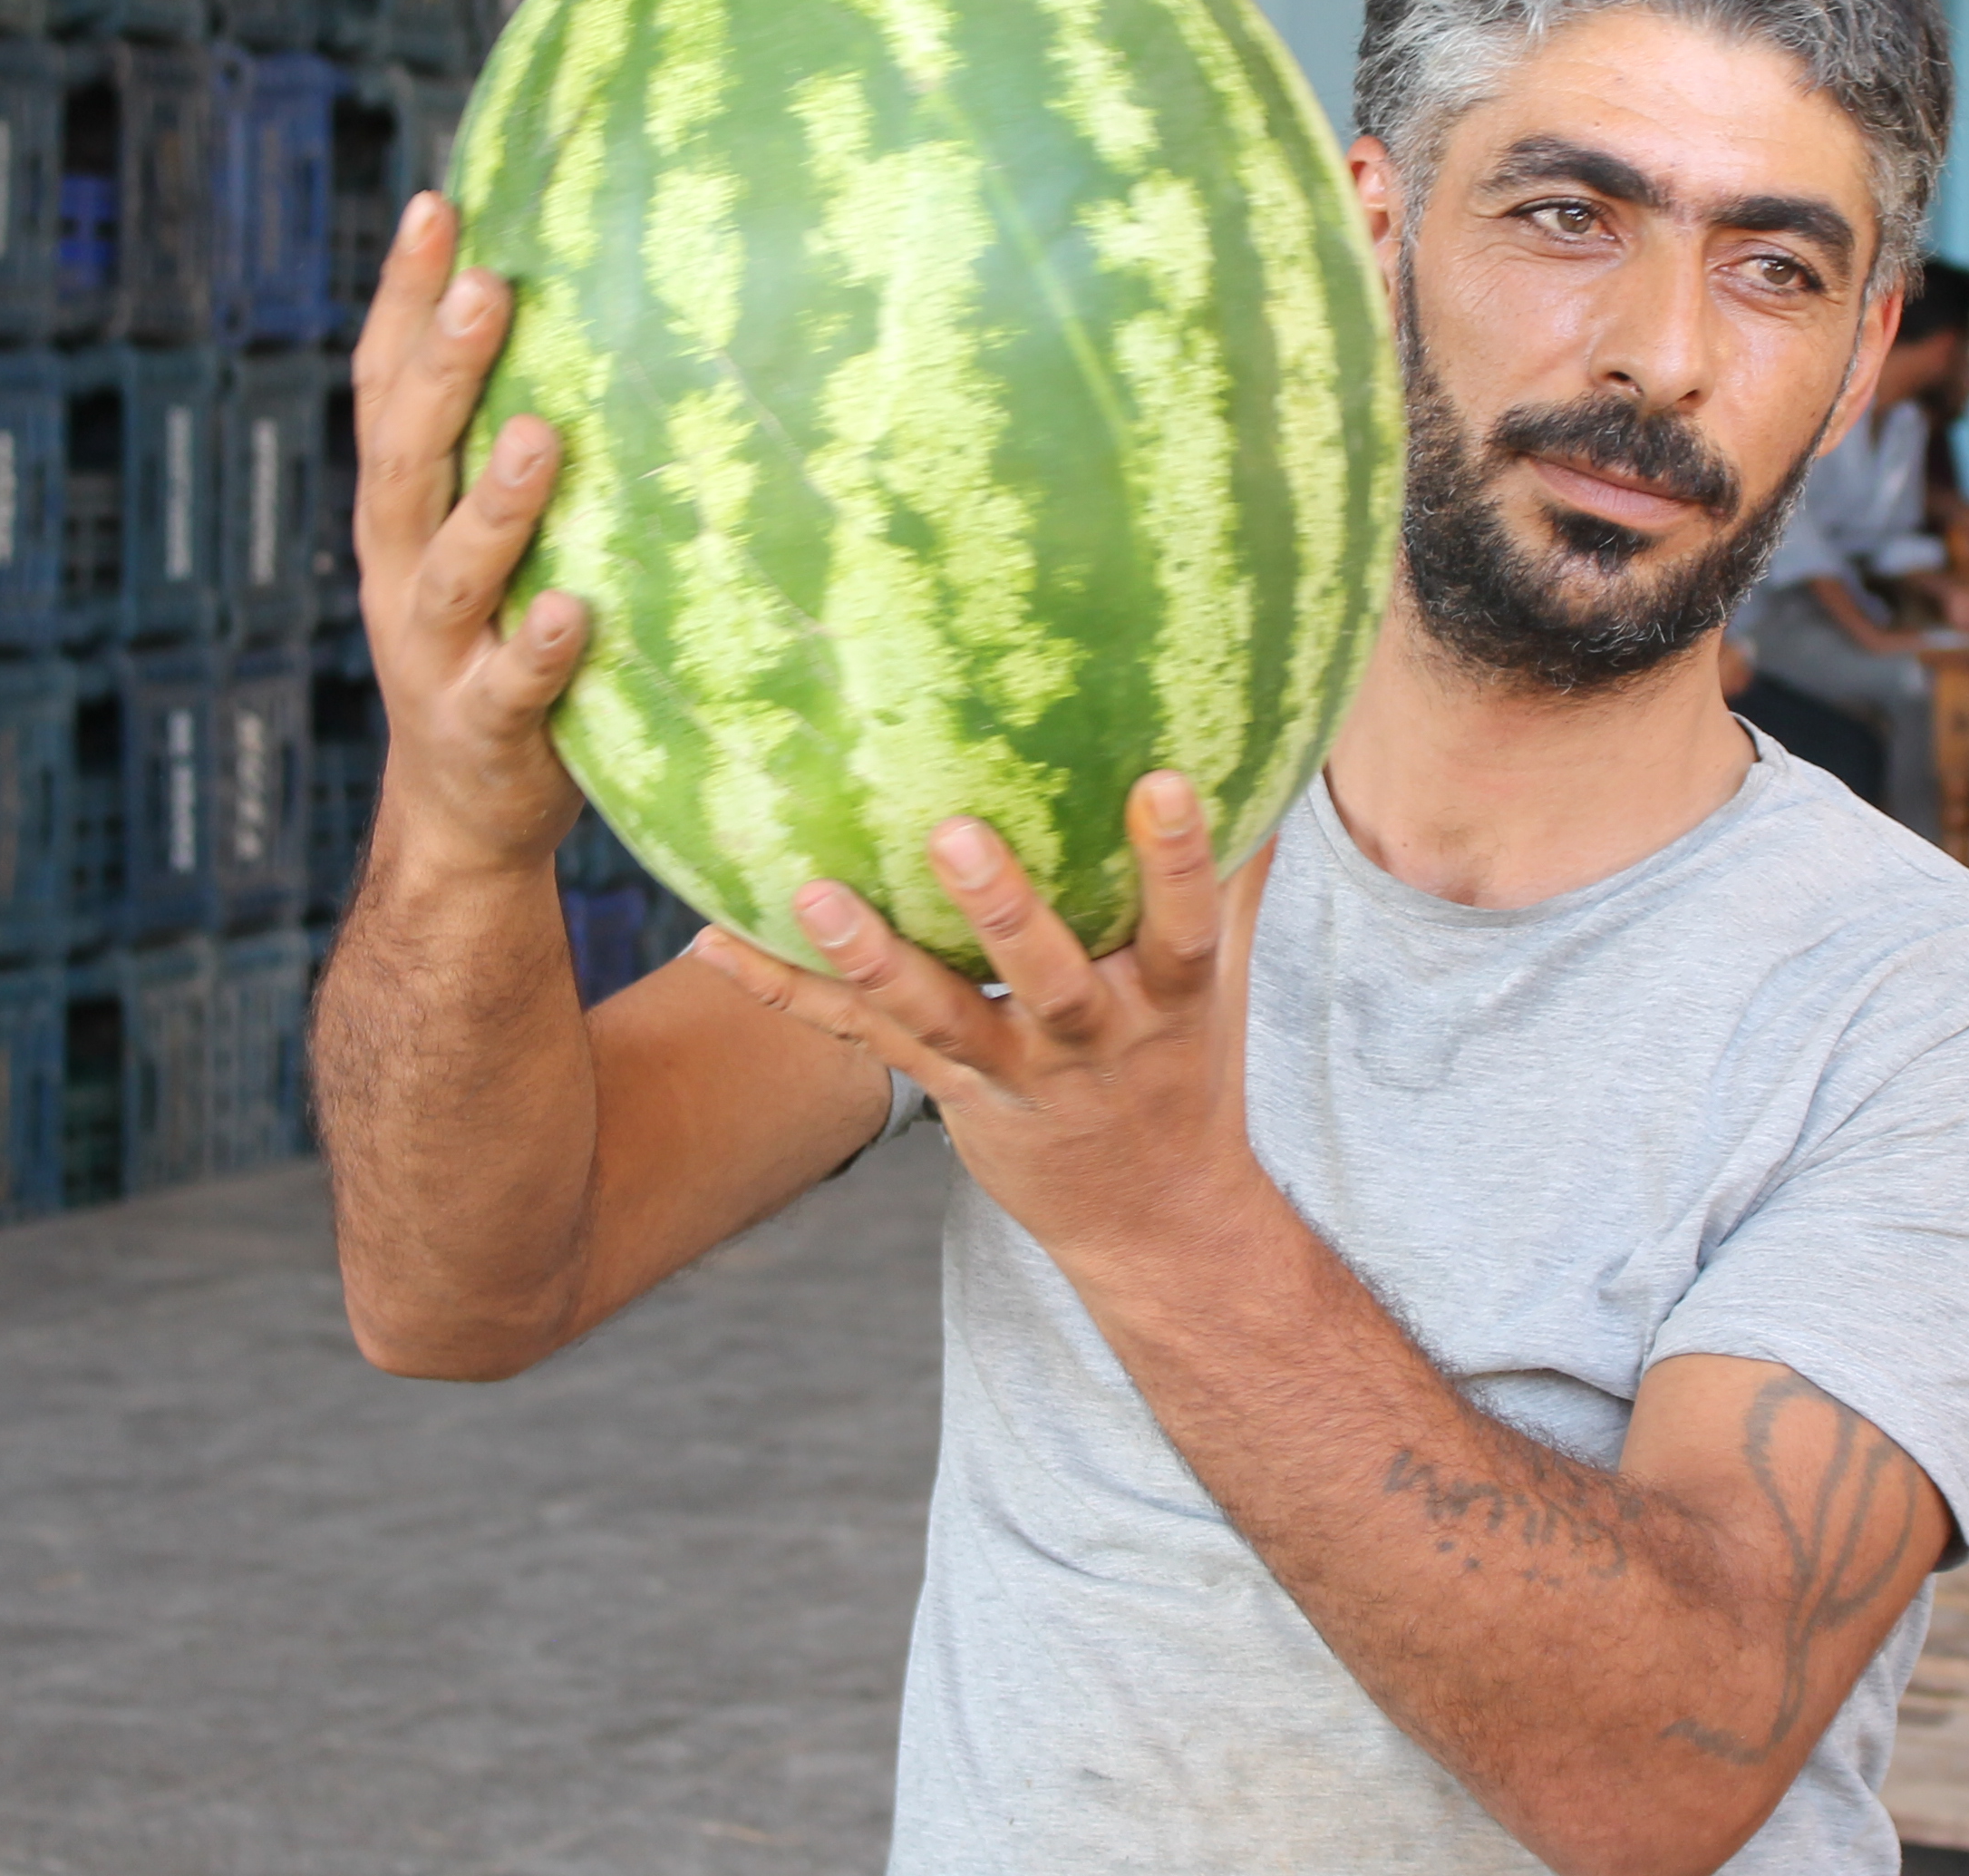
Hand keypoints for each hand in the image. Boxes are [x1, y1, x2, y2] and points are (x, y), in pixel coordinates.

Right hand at [350, 192, 588, 881]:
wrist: (462, 812)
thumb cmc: (495, 637)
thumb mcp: (483, 532)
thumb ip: (506, 440)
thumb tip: (587, 308)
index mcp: (400, 508)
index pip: (385, 385)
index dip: (403, 297)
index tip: (439, 203)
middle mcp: (402, 567)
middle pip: (409, 457)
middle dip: (446, 370)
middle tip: (494, 286)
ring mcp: (437, 652)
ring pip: (452, 568)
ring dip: (496, 503)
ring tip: (542, 433)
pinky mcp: (487, 729)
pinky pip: (512, 686)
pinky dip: (539, 648)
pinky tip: (573, 611)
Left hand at [693, 773, 1273, 1279]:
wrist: (1152, 1220)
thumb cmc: (1187, 1064)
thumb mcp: (1225, 980)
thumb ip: (1235, 871)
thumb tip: (1260, 749)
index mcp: (1169, 1001)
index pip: (1185, 926)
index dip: (1178, 861)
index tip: (1163, 780)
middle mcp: (1090, 1040)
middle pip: (1048, 976)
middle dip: (1005, 910)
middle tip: (953, 831)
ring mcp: (1015, 1075)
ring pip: (939, 1018)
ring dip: (872, 958)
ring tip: (812, 895)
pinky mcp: (949, 1093)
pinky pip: (862, 1041)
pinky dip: (784, 994)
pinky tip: (708, 945)